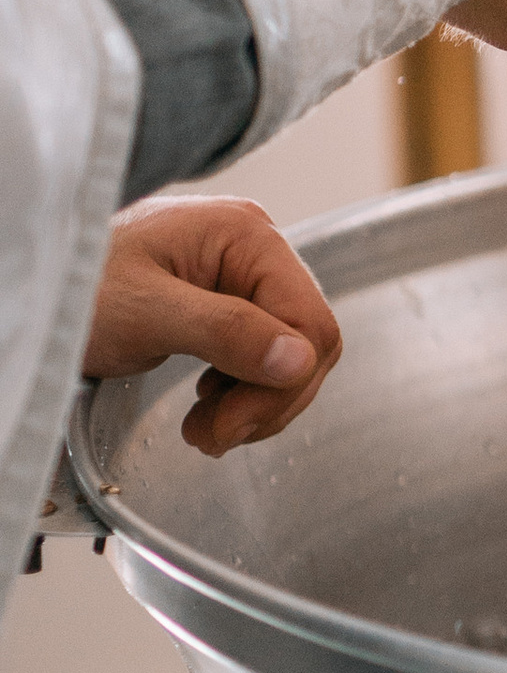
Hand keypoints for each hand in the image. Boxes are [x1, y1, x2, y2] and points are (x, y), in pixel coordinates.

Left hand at [82, 198, 342, 458]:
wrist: (32, 285)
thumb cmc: (74, 282)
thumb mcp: (146, 313)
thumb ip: (225, 332)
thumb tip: (299, 360)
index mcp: (245, 236)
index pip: (309, 322)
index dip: (283, 384)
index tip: (233, 426)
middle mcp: (253, 249)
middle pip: (306, 342)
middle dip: (266, 400)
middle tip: (212, 436)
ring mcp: (241, 275)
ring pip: (287, 355)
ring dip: (253, 403)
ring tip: (202, 429)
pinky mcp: (225, 301)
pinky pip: (260, 354)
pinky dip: (240, 391)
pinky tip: (205, 405)